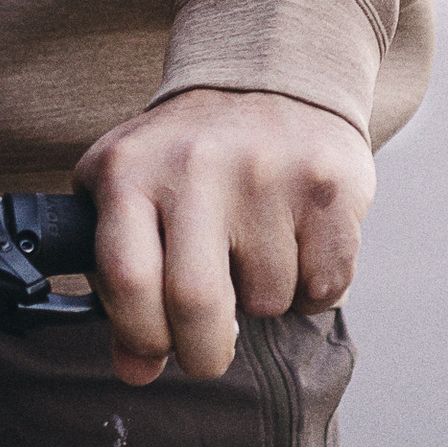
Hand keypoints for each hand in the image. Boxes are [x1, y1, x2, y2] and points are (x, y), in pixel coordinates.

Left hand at [75, 86, 371, 388]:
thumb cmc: (184, 156)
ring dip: (264, 304)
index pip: (125, 279)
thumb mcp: (128, 195)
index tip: (154, 349)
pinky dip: (312, 290)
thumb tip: (136, 372)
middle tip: (208, 354)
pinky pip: (325, 286)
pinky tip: (295, 246)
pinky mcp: (328, 187)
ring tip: (254, 255)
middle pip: (197, 304)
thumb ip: (120, 282)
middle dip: (204, 353)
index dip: (140, 336)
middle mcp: (195, 166)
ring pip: (269, 301)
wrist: (266, 74)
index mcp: (129, 171)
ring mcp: (266, 173)